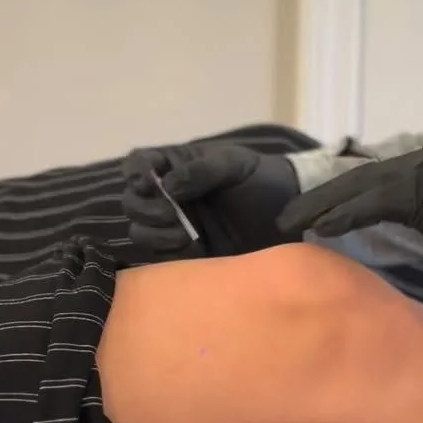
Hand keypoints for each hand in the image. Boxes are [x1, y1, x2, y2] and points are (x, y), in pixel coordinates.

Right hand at [123, 141, 300, 258]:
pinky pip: (161, 258)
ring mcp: (175, 227)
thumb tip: (168, 186)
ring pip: (140, 232)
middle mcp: (168, 196)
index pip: (140, 163)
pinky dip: (170, 255)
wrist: (290, 216)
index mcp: (176, 166)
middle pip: (132, 202)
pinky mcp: (186, 254)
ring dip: (155, 234)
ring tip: (185, 236)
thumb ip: (201, 170)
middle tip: (172, 214)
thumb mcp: (234, 164)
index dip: (135, 171)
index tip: (145, 182)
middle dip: (145, 209)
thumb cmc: (261, 179)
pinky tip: (193, 249)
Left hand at [278, 137, 422, 249]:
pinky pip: (368, 204)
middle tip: (286, 218)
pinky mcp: (414, 191)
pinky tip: (317, 227)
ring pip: (352, 189)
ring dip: (317, 207)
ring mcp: (410, 174)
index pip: (369, 181)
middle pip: (351, 180)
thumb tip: (418, 224)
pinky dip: (340, 215)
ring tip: (288, 223)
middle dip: (317, 200)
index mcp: (420, 166)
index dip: (338, 195)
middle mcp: (409, 164)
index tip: (313, 212)